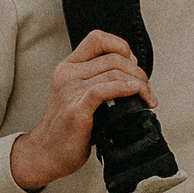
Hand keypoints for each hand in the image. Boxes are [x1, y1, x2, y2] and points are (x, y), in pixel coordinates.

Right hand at [9, 32, 153, 192]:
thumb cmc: (66, 128)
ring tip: (146, 97)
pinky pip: (104, 90)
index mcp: (68, 67)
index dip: (121, 46)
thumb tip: (130, 71)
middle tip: (147, 88)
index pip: (97, 39)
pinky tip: (136, 93)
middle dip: (138, 71)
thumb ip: (97, 79)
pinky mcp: (76, 109)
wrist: (46, 153)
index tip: (133, 64)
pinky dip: (125, 88)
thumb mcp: (77, 94)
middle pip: (113, 57)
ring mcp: (71, 91)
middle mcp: (68, 75)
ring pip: (114, 72)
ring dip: (139, 84)